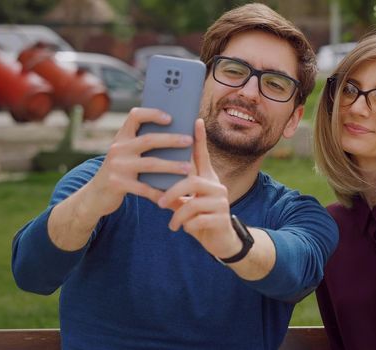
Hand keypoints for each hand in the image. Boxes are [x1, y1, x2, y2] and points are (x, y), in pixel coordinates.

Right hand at [86, 107, 193, 216]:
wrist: (95, 194)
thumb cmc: (120, 170)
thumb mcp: (125, 153)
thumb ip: (140, 144)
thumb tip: (174, 134)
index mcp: (122, 137)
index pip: (135, 116)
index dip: (153, 114)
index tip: (170, 117)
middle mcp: (118, 149)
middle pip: (149, 140)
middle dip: (171, 140)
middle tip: (189, 140)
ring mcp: (117, 166)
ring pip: (150, 164)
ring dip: (172, 166)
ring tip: (188, 168)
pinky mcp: (118, 184)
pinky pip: (145, 188)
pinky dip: (161, 191)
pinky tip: (175, 193)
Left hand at [157, 119, 240, 258]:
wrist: (220, 242)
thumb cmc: (200, 218)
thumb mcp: (186, 202)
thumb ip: (175, 190)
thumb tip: (153, 179)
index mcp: (208, 179)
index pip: (203, 155)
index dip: (200, 138)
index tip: (196, 120)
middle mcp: (217, 187)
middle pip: (192, 181)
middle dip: (173, 191)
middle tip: (160, 203)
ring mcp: (222, 203)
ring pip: (193, 203)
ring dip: (178, 215)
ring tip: (172, 223)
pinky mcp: (222, 219)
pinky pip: (198, 220)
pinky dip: (187, 226)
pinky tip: (185, 230)